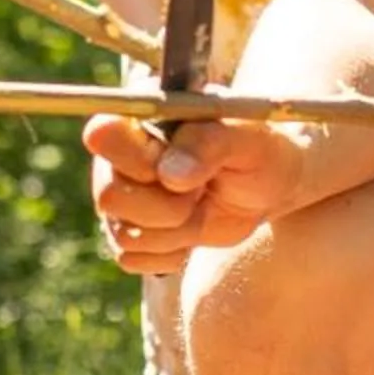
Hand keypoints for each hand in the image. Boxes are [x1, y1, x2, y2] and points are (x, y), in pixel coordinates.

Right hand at [83, 112, 308, 267]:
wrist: (269, 186)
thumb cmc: (260, 151)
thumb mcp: (250, 140)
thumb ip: (210, 145)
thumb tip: (170, 175)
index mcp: (141, 115)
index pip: (103, 134)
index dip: (138, 161)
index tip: (178, 173)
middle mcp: (119, 156)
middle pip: (110, 196)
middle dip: (167, 207)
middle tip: (200, 193)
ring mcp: (121, 196)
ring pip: (124, 235)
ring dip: (175, 231)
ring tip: (201, 205)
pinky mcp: (129, 233)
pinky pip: (133, 259)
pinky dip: (171, 253)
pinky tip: (193, 229)